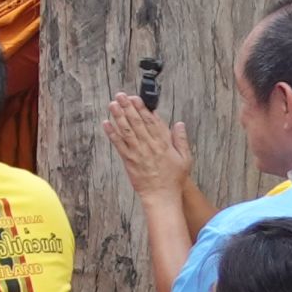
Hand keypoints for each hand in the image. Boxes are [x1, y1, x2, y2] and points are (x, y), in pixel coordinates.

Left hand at [101, 95, 193, 211]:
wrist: (161, 195)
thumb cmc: (173, 178)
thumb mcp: (185, 158)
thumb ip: (181, 140)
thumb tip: (179, 124)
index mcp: (163, 143)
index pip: (152, 121)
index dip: (143, 108)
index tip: (136, 98)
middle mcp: (149, 145)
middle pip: (137, 122)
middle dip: (128, 107)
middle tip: (120, 95)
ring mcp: (137, 152)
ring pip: (127, 130)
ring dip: (118, 116)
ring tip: (112, 104)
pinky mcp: (128, 160)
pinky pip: (119, 144)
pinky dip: (112, 133)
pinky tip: (106, 123)